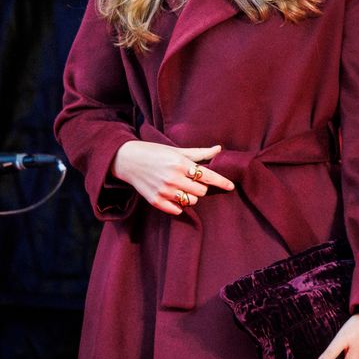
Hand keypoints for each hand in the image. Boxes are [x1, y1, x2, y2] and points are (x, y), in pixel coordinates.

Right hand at [110, 141, 233, 214]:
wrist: (128, 160)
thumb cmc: (155, 153)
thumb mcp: (177, 150)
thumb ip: (199, 153)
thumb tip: (218, 149)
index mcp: (180, 163)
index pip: (207, 175)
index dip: (221, 182)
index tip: (231, 186)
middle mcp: (173, 178)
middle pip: (201, 192)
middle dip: (201, 187)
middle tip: (192, 181)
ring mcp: (164, 191)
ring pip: (191, 201)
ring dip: (191, 196)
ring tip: (182, 187)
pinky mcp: (155, 201)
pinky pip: (178, 210)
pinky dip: (179, 204)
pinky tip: (174, 195)